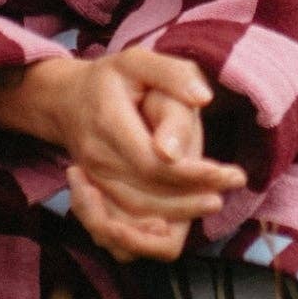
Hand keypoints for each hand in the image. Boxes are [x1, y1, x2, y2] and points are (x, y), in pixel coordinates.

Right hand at [52, 47, 245, 263]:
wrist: (66, 100)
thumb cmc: (114, 80)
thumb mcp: (141, 62)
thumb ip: (173, 75)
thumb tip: (201, 100)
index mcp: (108, 121)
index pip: (153, 163)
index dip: (194, 175)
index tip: (231, 174)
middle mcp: (95, 158)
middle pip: (145, 196)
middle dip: (190, 200)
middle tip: (226, 190)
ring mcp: (92, 181)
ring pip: (132, 218)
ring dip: (175, 218)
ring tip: (209, 204)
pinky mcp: (93, 197)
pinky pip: (114, 229)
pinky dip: (142, 236)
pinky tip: (172, 227)